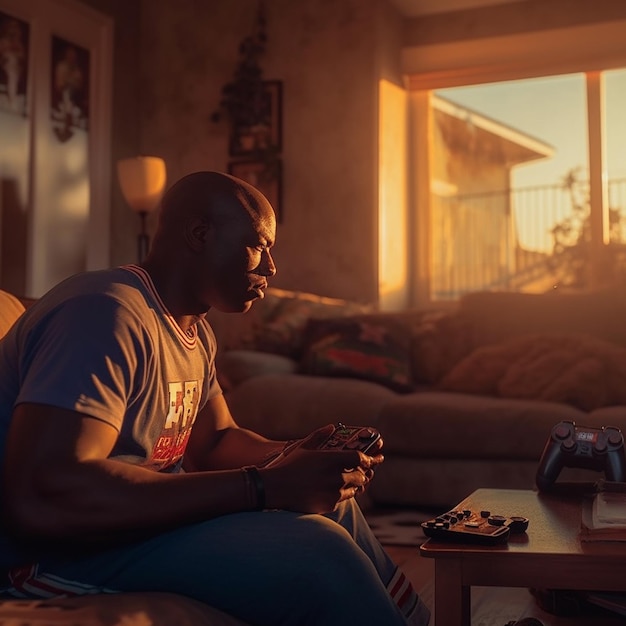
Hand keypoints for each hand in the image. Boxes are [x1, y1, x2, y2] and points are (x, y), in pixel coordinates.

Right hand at [259, 424, 384, 512]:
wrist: (275, 489)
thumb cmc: (289, 465)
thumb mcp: (303, 446)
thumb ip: (319, 436)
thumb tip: (331, 427)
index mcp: (333, 459)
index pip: (361, 458)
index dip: (369, 458)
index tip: (375, 458)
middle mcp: (338, 476)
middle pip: (361, 475)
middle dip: (363, 473)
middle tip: (365, 471)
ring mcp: (334, 492)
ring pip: (354, 489)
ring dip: (355, 485)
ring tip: (355, 482)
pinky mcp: (329, 505)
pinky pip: (342, 499)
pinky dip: (342, 494)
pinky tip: (339, 491)